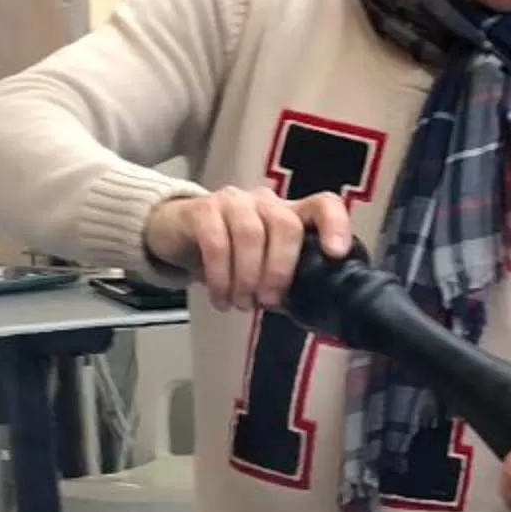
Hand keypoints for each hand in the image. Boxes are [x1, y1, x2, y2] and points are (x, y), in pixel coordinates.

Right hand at [139, 186, 352, 310]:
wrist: (175, 233)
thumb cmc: (228, 252)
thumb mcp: (261, 265)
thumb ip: (285, 279)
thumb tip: (310, 310)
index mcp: (288, 213)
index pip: (322, 204)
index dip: (334, 225)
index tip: (335, 254)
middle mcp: (264, 201)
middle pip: (285, 224)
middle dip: (279, 269)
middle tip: (267, 301)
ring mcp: (233, 201)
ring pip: (250, 234)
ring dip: (247, 276)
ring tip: (240, 303)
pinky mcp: (202, 209)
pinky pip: (216, 242)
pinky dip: (220, 276)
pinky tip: (220, 298)